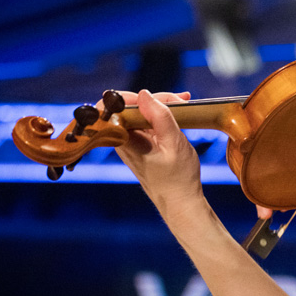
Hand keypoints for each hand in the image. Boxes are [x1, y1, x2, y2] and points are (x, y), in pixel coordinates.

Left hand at [112, 90, 203, 221]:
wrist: (180, 201)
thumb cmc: (178, 177)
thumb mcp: (174, 142)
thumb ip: (159, 116)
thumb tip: (144, 94)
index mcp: (125, 140)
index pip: (111, 107)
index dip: (131, 97)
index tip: (158, 100)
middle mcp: (123, 139)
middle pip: (129, 105)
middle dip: (155, 98)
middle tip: (181, 100)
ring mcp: (131, 141)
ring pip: (139, 111)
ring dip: (160, 104)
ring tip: (183, 104)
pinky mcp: (140, 143)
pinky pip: (145, 121)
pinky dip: (161, 114)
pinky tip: (178, 112)